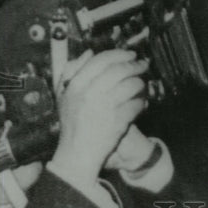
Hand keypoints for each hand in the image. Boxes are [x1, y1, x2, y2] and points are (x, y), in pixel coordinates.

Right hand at [51, 49, 149, 190]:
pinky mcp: (118, 121)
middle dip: (135, 65)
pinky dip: (142, 103)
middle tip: (143, 65)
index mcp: (75, 85)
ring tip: (142, 85)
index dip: (119, 54)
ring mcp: (105, 107)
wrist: (76, 154)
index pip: (101, 60)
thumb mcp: (64, 96)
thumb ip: (71, 72)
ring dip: (140, 84)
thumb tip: (88, 53)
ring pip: (131, 85)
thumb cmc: (72, 124)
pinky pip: (136, 104)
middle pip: (119, 70)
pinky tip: (142, 103)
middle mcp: (89, 93)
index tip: (131, 54)